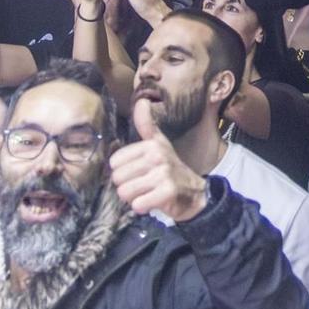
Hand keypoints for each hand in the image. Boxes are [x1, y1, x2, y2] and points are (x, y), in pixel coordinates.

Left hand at [112, 98, 210, 220]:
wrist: (194, 192)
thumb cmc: (170, 168)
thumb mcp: (159, 144)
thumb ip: (146, 125)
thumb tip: (142, 101)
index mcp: (151, 144)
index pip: (115, 162)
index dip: (123, 171)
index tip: (139, 172)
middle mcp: (158, 155)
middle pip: (118, 178)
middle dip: (127, 186)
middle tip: (143, 185)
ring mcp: (164, 173)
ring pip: (125, 192)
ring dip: (133, 198)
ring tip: (147, 193)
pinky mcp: (168, 192)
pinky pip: (138, 204)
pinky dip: (142, 207)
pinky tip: (152, 202)